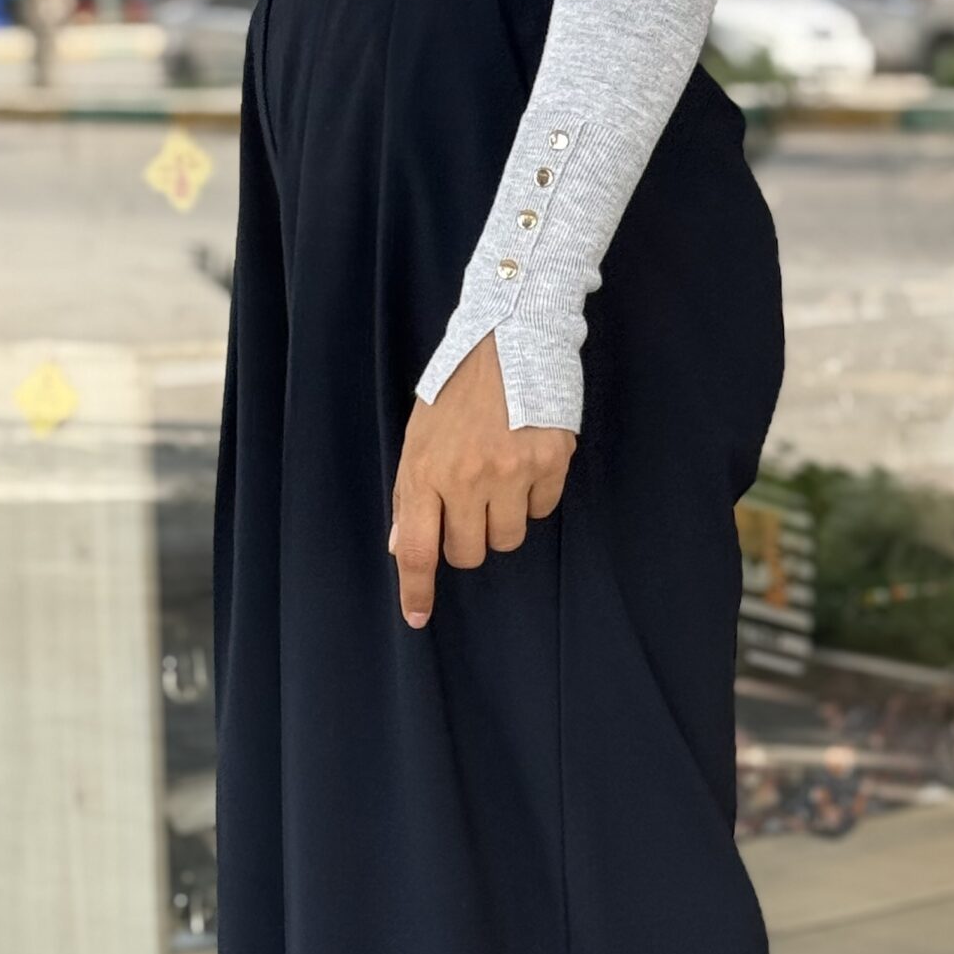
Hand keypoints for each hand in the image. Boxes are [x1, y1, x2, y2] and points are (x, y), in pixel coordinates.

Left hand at [389, 333, 575, 628]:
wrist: (509, 336)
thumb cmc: (457, 389)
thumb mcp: (419, 436)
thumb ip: (411, 494)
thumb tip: (401, 546)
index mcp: (425, 471)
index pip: (416, 549)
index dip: (416, 590)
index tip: (417, 617)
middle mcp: (466, 478)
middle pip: (467, 554)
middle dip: (467, 539)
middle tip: (470, 504)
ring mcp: (511, 472)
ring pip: (507, 539)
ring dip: (502, 521)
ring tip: (499, 477)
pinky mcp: (551, 463)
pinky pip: (541, 511)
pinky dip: (533, 496)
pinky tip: (525, 460)